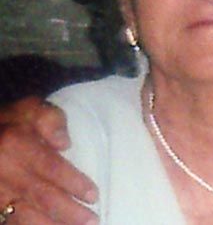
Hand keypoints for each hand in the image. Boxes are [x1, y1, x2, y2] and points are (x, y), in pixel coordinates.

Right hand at [0, 97, 98, 223]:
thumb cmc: (12, 121)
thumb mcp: (31, 108)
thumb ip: (49, 119)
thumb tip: (64, 143)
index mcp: (15, 143)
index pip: (50, 167)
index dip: (73, 182)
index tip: (93, 195)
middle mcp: (3, 169)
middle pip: (40, 195)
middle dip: (68, 211)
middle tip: (92, 220)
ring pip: (24, 215)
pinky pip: (10, 221)